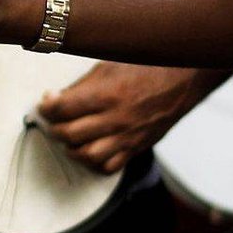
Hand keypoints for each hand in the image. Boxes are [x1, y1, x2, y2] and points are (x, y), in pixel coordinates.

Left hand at [34, 62, 207, 173]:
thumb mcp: (110, 65)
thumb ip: (82, 85)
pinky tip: (91, 149)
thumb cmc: (147, 66)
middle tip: (53, 119)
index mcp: (107, 94)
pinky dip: (94, 162)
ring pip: (86, 155)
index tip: (46, 103)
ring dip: (71, 148)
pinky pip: (109, 166)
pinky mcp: (137, 147)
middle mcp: (116, 118)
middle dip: (54, 127)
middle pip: (69, 134)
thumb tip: (56, 98)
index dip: (46, 107)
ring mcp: (127, 136)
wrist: (185, 78)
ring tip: (69, 137)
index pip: (62, 109)